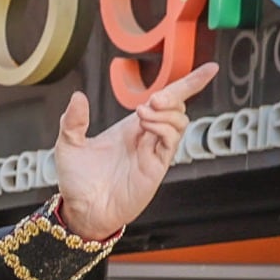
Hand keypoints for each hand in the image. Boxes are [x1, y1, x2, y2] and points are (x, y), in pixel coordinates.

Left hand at [52, 62, 215, 239]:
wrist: (80, 211)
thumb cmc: (78, 182)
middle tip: (155, 98)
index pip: (166, 100)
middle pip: (178, 106)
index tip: (210, 69)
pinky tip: (146, 126)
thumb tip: (77, 96)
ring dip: (166, 112)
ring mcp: (154, 152)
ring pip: (179, 122)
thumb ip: (73, 121)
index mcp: (132, 127)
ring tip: (144, 112)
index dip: (188, 84)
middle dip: (177, 92)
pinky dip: (163, 127)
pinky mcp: (156, 167)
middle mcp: (147, 137)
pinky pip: (171, 142)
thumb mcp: (69, 146)